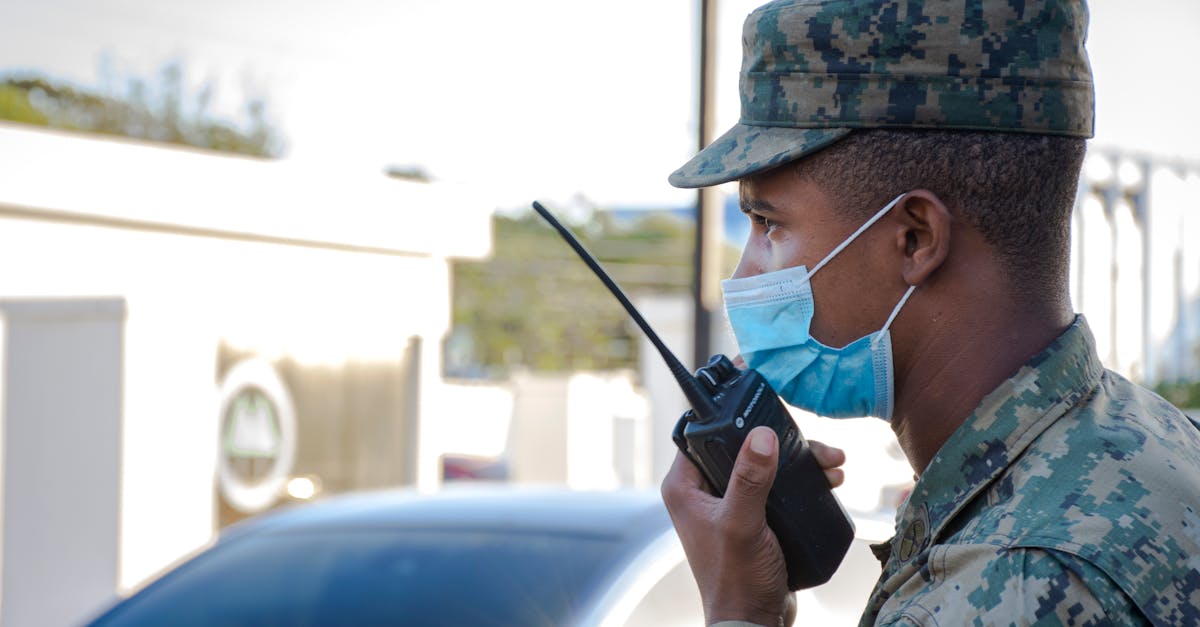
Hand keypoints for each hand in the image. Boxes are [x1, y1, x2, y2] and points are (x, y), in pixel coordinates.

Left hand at [661, 427, 845, 626]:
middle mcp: (703, 492)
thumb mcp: (742, 524)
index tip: (762, 407)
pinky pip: (776, 487)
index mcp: (685, 488)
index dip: (731, 418)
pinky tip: (828, 480)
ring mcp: (729, 505)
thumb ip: (749, 480)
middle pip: (741, 448)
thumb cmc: (737, 580)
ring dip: (798, 462)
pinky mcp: (752, 518)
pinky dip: (801, 481)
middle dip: (780, 443)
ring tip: (832, 463)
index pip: (701, 435)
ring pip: (764, 466)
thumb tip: (760, 435)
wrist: (754, 621)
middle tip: (815, 445)